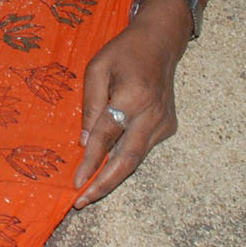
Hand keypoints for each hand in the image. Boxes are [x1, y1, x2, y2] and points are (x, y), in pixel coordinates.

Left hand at [73, 0, 191, 207]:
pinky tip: (105, 170)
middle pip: (128, 160)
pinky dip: (123, 161)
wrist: (160, 44)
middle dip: (105, 185)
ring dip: (113, 177)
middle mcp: (153, 115)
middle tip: (83, 202)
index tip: (76, 183)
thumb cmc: (123, 53)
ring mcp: (164, 123)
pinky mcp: (168, 127)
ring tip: (89, 193)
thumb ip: (90, 105)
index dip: (91, 162)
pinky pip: (141, 149)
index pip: (107, 137)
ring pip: (136, 159)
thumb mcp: (96, 69)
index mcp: (134, 97)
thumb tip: (84, 142)